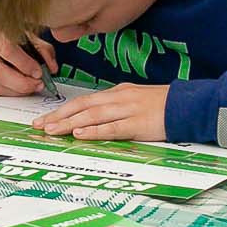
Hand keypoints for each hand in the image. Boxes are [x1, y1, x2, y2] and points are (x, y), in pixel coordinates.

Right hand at [0, 25, 56, 96]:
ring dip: (15, 91)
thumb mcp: (25, 33)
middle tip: (37, 85)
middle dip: (21, 83)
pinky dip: (6, 92)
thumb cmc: (4, 33)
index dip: (24, 64)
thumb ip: (41, 49)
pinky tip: (17, 88)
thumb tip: (52, 68)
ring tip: (31, 88)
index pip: (6, 49)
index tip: (38, 72)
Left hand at [33, 83, 169, 142]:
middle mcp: (118, 98)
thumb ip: (116, 105)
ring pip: (92, 116)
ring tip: (51, 130)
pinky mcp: (138, 124)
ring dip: (69, 123)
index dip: (62, 109)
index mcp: (117, 92)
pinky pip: (112, 128)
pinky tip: (79, 134)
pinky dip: (94, 131)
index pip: (83, 100)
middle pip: (82, 106)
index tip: (44, 118)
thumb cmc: (163, 105)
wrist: (188, 105)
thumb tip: (95, 116)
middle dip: (58, 116)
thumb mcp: (135, 99)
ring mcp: (128, 110)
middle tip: (38, 126)